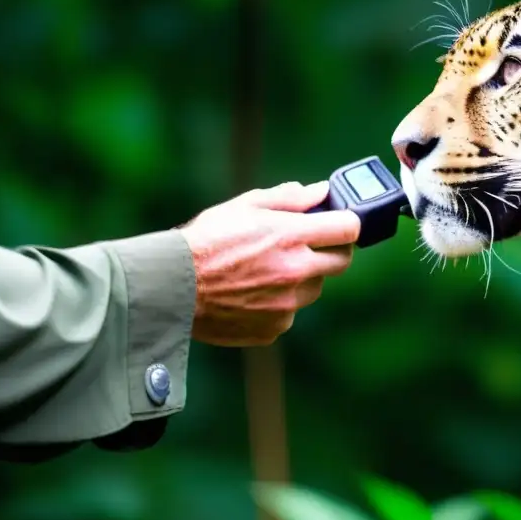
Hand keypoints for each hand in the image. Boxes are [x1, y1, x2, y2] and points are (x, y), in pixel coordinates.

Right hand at [180, 181, 359, 346]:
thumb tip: (321, 191)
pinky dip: (279, 302)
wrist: (170, 288)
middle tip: (309, 245)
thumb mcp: (244, 206)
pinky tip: (252, 292)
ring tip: (267, 269)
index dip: (347, 223)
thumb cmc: (204, 241)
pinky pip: (290, 312)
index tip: (339, 223)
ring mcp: (286, 304)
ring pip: (314, 288)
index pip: (350, 229)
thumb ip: (289, 198)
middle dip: (331, 250)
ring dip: (303, 277)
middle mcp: (295, 272)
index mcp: (291, 237)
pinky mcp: (274, 327)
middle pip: (342, 262)